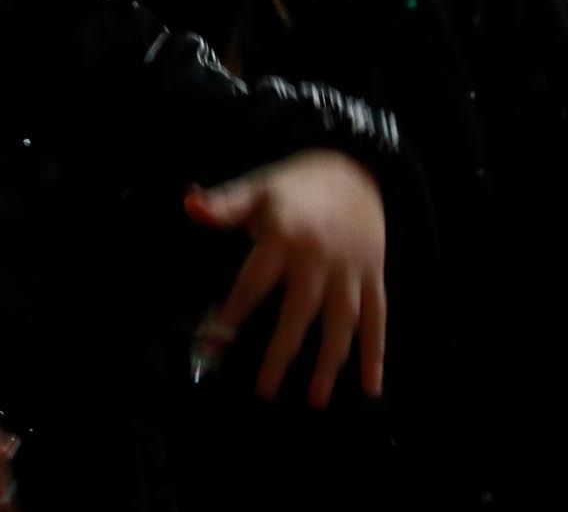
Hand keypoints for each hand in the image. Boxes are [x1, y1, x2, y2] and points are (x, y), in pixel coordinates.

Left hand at [184, 149, 387, 407]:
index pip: (254, 283)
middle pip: (298, 314)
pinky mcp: (373, 278)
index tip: (215, 342)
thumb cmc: (295, 184)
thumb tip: (190, 206)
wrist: (355, 168)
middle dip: (280, 354)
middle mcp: (318, 259)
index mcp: (284, 237)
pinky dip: (375, 355)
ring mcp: (349, 272)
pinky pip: (378, 321)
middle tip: (264, 391)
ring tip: (314, 399)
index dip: (233, 313)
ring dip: (328, 364)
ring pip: (340, 324)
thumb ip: (223, 204)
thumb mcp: (257, 187)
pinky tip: (370, 387)